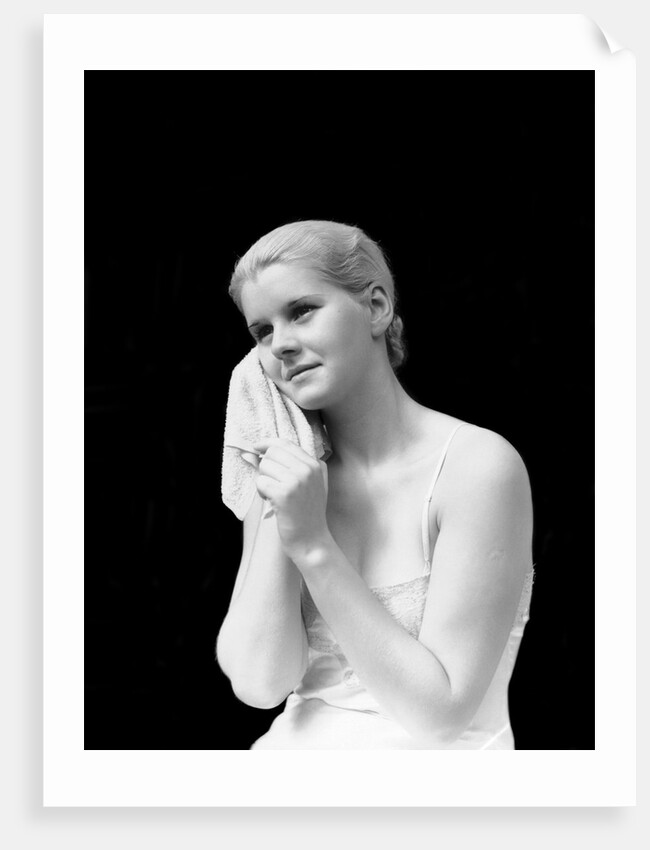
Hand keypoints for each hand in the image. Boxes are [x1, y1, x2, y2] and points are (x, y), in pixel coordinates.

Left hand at [253, 437, 330, 564]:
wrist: (312, 540)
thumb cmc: (306, 513)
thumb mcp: (306, 485)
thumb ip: (287, 466)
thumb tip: (252, 452)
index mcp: (314, 464)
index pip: (285, 443)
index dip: (267, 443)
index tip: (256, 448)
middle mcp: (307, 469)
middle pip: (272, 453)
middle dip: (265, 467)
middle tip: (272, 484)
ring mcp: (297, 480)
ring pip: (264, 467)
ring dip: (263, 482)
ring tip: (274, 496)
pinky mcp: (284, 493)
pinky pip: (261, 482)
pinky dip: (262, 493)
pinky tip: (272, 503)